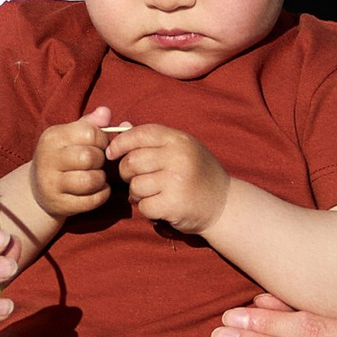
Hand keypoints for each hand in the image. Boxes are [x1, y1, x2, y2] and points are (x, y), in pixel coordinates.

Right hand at [30, 113, 116, 225]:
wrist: (38, 188)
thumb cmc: (62, 156)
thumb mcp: (71, 135)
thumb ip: (91, 123)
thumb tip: (106, 112)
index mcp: (53, 136)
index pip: (90, 133)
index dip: (102, 140)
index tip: (99, 145)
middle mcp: (48, 158)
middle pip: (90, 157)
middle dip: (101, 160)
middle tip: (97, 163)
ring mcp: (51, 183)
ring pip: (91, 180)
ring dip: (101, 179)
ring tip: (97, 177)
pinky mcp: (59, 204)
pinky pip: (92, 200)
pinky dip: (102, 195)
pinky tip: (97, 190)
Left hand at [111, 122, 230, 235]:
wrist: (225, 204)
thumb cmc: (198, 174)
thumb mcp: (182, 149)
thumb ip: (153, 139)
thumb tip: (121, 126)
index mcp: (179, 140)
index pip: (141, 133)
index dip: (121, 142)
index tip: (111, 153)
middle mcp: (178, 157)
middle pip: (132, 161)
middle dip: (126, 173)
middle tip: (135, 179)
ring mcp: (176, 181)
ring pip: (135, 185)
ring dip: (137, 193)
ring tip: (151, 194)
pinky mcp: (174, 204)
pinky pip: (144, 206)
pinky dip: (147, 209)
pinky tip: (160, 206)